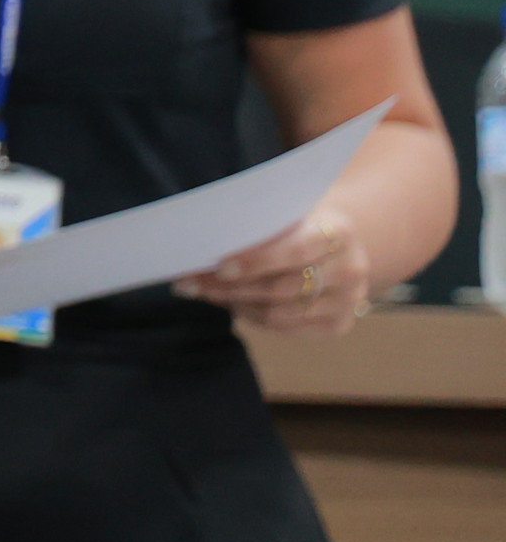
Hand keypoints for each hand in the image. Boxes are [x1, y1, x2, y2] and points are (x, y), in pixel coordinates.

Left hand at [176, 207, 374, 333]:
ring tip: (203, 291)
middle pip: (282, 287)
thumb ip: (260, 224)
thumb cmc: (301, 223)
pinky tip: (230, 303)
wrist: (341, 246)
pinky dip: (253, 317)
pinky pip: (287, 328)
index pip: (295, 250)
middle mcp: (350, 269)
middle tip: (190, 282)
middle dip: (230, 287)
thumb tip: (203, 237)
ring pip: (281, 313)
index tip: (220, 267)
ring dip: (236, 304)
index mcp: (339, 232)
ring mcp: (348, 301)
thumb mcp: (290, 213)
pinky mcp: (339, 324)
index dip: (257, 261)